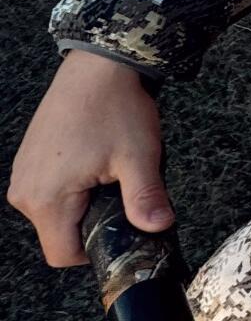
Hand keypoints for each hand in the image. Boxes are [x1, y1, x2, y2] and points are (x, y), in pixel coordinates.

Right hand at [8, 49, 169, 265]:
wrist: (98, 65)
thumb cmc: (114, 107)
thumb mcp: (138, 157)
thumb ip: (146, 199)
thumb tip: (158, 228)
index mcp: (45, 198)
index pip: (63, 254)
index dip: (96, 251)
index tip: (122, 229)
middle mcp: (25, 190)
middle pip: (60, 234)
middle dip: (94, 222)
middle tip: (122, 190)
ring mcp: (23, 173)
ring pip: (57, 212)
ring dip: (87, 201)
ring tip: (110, 170)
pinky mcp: (30, 159)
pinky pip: (51, 189)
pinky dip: (76, 185)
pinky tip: (96, 160)